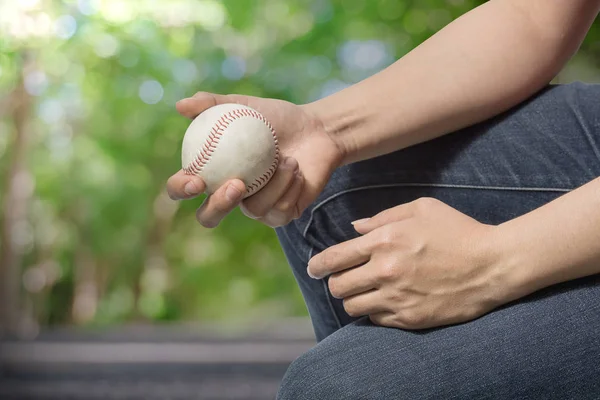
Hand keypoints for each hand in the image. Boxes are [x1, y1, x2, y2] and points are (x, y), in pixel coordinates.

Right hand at [167, 92, 342, 227]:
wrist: (316, 130)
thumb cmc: (276, 118)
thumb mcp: (244, 106)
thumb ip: (212, 104)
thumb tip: (180, 106)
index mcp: (212, 172)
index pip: (183, 187)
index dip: (181, 189)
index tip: (196, 179)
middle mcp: (230, 195)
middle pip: (208, 217)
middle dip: (217, 207)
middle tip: (236, 185)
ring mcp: (256, 208)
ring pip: (252, 209)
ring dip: (273, 183)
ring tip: (288, 159)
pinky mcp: (280, 215)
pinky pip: (279, 211)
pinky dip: (290, 186)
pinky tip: (298, 171)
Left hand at [307, 198, 508, 329]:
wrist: (493, 264)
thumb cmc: (457, 230)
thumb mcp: (421, 209)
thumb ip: (382, 217)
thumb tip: (355, 228)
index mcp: (384, 241)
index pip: (334, 258)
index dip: (318, 264)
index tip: (314, 268)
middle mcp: (385, 271)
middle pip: (338, 286)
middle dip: (336, 282)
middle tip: (345, 278)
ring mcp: (397, 298)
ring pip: (353, 307)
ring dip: (354, 299)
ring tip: (365, 292)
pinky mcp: (410, 318)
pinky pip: (376, 320)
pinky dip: (375, 312)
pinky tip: (387, 301)